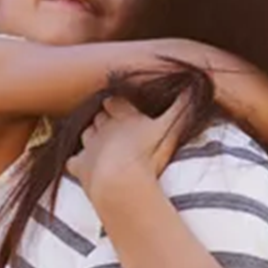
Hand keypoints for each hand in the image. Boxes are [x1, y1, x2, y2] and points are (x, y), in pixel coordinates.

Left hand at [68, 94, 189, 203]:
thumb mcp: (171, 128)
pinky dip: (78, 162)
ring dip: (92, 137)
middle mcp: (103, 128)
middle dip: (104, 119)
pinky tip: (85, 166)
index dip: (117, 104)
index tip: (121, 105)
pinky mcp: (80, 167)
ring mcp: (90, 147)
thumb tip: (194, 85)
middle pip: (100, 117)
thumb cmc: (148, 154)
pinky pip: (74, 161)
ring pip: (86, 134)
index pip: (115, 102)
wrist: (121, 182)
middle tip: (115, 126)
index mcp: (124, 117)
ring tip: (103, 144)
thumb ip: (182, 107)